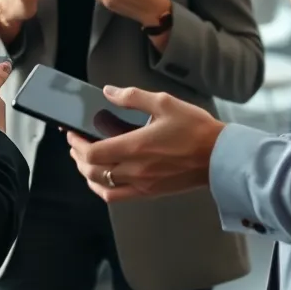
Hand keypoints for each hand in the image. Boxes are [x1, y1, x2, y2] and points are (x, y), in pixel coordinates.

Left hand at [66, 87, 223, 201]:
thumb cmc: (194, 128)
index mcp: (136, 147)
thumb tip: (109, 92)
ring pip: (103, 187)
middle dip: (78, 157)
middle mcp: (136, 170)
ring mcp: (143, 185)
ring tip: (84, 160)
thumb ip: (132, 97)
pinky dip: (103, 188)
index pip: (93, 153)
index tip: (71, 132)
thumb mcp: (163, 102)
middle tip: (74, 143)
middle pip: (93, 171)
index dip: (76, 144)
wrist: (220, 156)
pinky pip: (118, 197)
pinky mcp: (151, 192)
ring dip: (88, 174)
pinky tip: (103, 177)